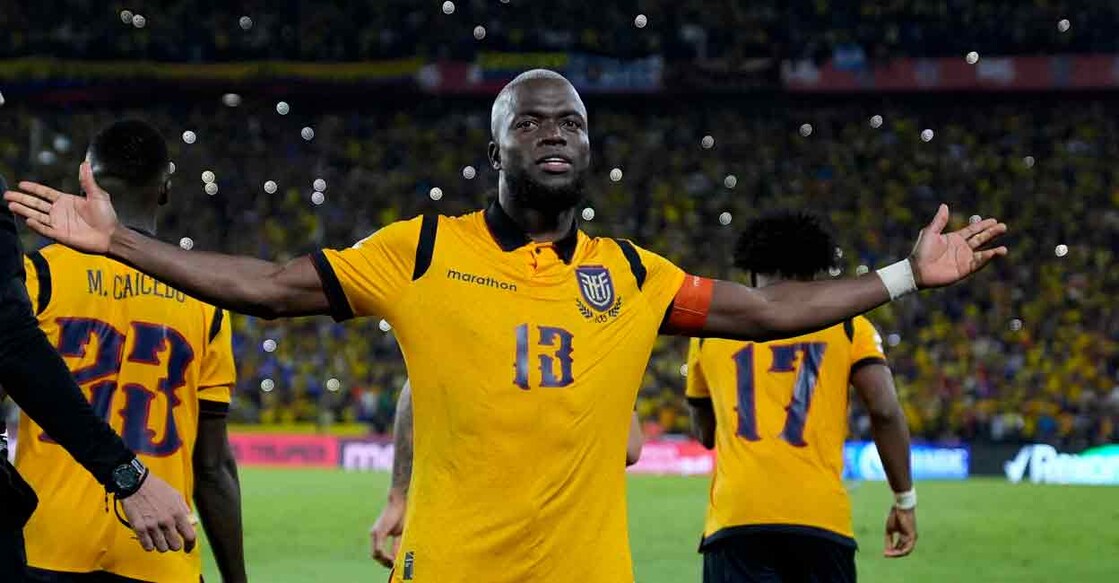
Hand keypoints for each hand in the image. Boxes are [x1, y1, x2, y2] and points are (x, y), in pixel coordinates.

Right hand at [4, 161, 120, 253]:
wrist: (111, 235)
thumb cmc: (106, 216)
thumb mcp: (97, 195)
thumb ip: (88, 181)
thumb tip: (85, 163)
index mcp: (66, 201)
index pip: (45, 193)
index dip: (33, 188)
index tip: (21, 184)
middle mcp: (59, 211)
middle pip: (36, 204)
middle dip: (22, 199)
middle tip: (7, 195)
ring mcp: (58, 223)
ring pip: (36, 216)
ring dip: (24, 211)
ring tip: (11, 205)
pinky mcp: (60, 235)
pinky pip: (45, 229)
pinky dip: (36, 225)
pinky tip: (27, 219)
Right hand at [120, 474, 196, 552]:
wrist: (136, 483)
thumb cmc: (156, 488)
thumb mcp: (176, 496)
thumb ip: (185, 511)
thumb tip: (191, 523)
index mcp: (178, 513)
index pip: (190, 536)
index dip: (190, 545)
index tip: (188, 548)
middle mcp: (167, 521)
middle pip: (175, 546)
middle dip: (174, 544)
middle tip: (170, 540)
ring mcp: (152, 526)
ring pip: (162, 548)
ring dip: (161, 545)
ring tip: (158, 537)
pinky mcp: (139, 529)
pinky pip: (148, 547)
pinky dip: (149, 545)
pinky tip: (149, 538)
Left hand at [369, 490, 406, 568]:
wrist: (398, 501)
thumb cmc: (400, 514)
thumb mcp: (399, 532)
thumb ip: (397, 544)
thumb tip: (398, 556)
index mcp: (378, 534)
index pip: (377, 552)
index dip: (384, 560)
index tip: (393, 564)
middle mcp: (373, 534)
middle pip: (374, 555)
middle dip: (384, 563)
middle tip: (393, 566)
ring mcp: (375, 533)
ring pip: (376, 553)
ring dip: (385, 560)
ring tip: (394, 563)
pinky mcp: (379, 531)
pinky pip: (379, 548)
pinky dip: (385, 555)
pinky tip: (393, 557)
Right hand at [884, 506, 916, 557]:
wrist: (900, 508)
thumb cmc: (895, 516)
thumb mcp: (889, 530)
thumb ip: (889, 540)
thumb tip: (886, 550)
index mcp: (904, 536)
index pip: (899, 547)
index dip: (892, 551)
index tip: (884, 553)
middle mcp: (909, 538)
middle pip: (902, 550)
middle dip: (894, 554)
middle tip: (886, 555)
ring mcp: (912, 538)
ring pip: (906, 551)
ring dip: (897, 554)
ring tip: (889, 554)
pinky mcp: (912, 536)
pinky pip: (908, 548)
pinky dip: (901, 551)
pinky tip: (894, 552)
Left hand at [910, 204, 1007, 288]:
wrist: (917, 270)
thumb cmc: (921, 251)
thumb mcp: (930, 232)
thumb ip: (939, 220)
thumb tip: (944, 205)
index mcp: (955, 238)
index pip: (973, 230)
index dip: (983, 225)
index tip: (994, 220)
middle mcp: (962, 248)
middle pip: (981, 239)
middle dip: (992, 233)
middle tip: (1003, 227)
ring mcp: (964, 259)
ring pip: (983, 253)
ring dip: (994, 251)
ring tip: (1004, 249)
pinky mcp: (964, 269)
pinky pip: (978, 263)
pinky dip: (986, 259)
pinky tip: (993, 254)